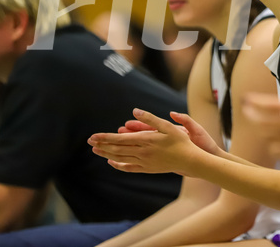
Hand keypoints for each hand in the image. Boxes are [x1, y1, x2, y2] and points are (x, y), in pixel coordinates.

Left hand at [88, 108, 205, 175]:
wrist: (189, 160)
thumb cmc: (180, 141)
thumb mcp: (167, 126)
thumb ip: (150, 118)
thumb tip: (135, 111)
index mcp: (145, 140)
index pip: (120, 139)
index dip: (105, 138)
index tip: (93, 136)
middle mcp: (142, 152)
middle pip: (117, 149)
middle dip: (102, 145)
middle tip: (90, 142)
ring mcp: (144, 162)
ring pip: (120, 159)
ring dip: (106, 154)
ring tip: (96, 151)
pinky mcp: (147, 169)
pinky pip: (128, 168)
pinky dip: (118, 165)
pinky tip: (111, 162)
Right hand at [118, 112, 220, 155]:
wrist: (210, 156)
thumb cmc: (204, 142)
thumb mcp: (196, 129)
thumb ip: (185, 120)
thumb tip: (173, 113)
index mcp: (171, 131)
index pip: (152, 126)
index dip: (139, 125)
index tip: (127, 124)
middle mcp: (166, 140)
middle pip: (145, 136)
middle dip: (130, 135)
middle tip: (115, 134)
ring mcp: (165, 149)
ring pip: (144, 147)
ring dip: (131, 147)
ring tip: (116, 147)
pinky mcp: (166, 159)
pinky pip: (149, 158)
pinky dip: (139, 158)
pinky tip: (128, 160)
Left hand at [243, 76, 279, 166]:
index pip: (270, 105)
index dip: (255, 101)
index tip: (246, 98)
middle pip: (264, 123)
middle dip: (252, 115)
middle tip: (246, 110)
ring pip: (270, 138)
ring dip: (263, 129)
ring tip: (260, 123)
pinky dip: (274, 145)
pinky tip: (276, 140)